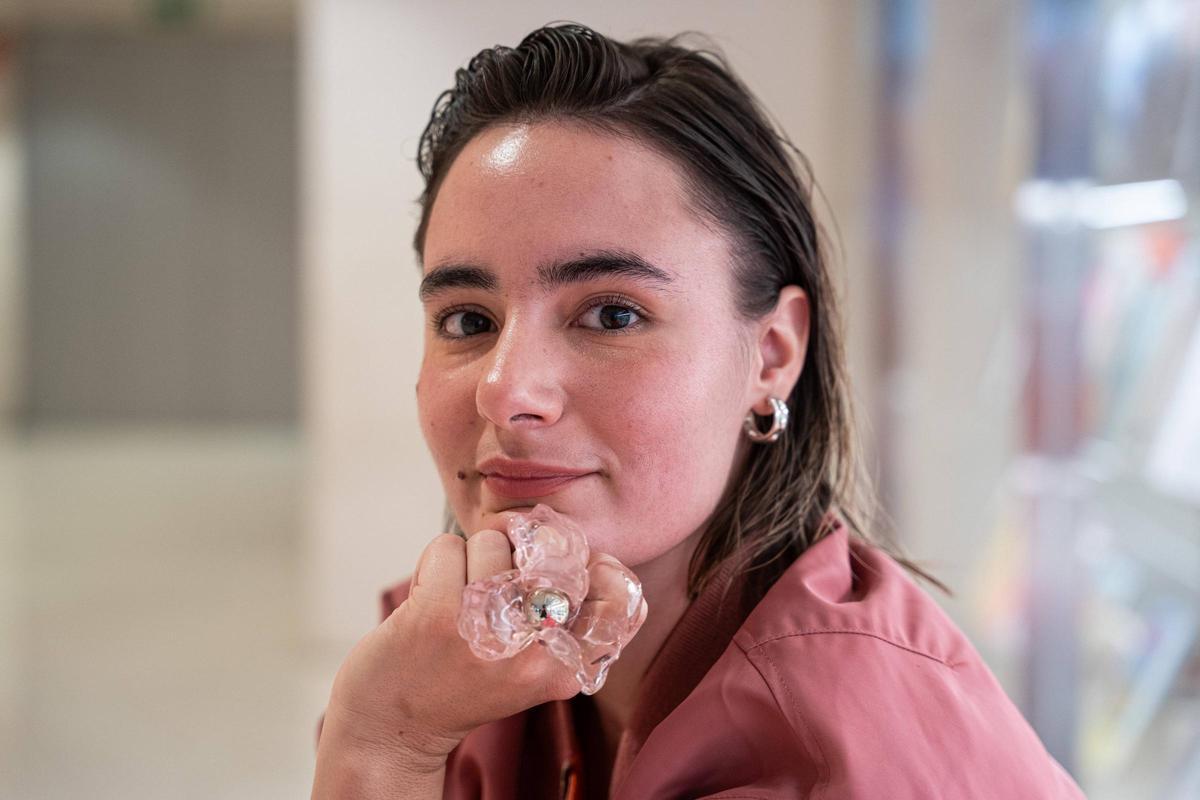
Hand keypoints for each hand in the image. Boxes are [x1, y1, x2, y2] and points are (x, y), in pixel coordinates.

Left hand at [318, 527, 585, 762]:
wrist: (391, 730)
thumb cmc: (464, 681)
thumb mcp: (530, 667)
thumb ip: (561, 618)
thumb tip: (569, 541)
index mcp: (563, 670)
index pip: (618, 603)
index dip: (597, 568)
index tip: (568, 569)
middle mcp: (531, 654)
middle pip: (555, 554)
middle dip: (523, 550)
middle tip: (496, 578)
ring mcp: (485, 630)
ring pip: (496, 541)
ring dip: (471, 558)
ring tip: (458, 597)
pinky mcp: (438, 613)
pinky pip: (449, 546)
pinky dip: (435, 562)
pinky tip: (429, 597)